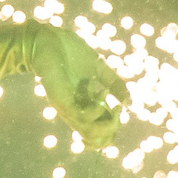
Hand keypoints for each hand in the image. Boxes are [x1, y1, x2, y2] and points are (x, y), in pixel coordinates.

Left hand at [29, 26, 127, 144]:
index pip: (99, 134)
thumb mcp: (99, 68)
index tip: (119, 109)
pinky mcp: (61, 100)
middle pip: (96, 140)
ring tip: (109, 100)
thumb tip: (129, 103)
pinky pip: (80, 117)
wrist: (48, 38)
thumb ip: (115, 84)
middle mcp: (76, 111)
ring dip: (107, 122)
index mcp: (85, 106)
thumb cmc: (70, 52)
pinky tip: (101, 91)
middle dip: (113, 129)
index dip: (113, 130)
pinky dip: (96, 109)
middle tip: (117, 109)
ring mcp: (68, 107)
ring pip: (89, 134)